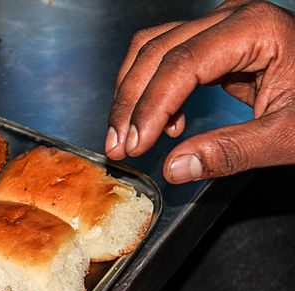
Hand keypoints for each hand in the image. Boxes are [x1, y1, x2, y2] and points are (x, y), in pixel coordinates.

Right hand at [105, 0, 294, 183]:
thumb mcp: (290, 135)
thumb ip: (232, 152)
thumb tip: (176, 168)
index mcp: (254, 28)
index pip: (181, 64)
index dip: (150, 106)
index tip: (135, 144)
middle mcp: (232, 18)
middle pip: (156, 50)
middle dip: (130, 101)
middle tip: (118, 144)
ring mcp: (222, 27)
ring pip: (153, 49)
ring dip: (133, 94)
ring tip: (128, 136)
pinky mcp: (217, 44)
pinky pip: (168, 59)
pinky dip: (154, 92)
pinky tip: (164, 125)